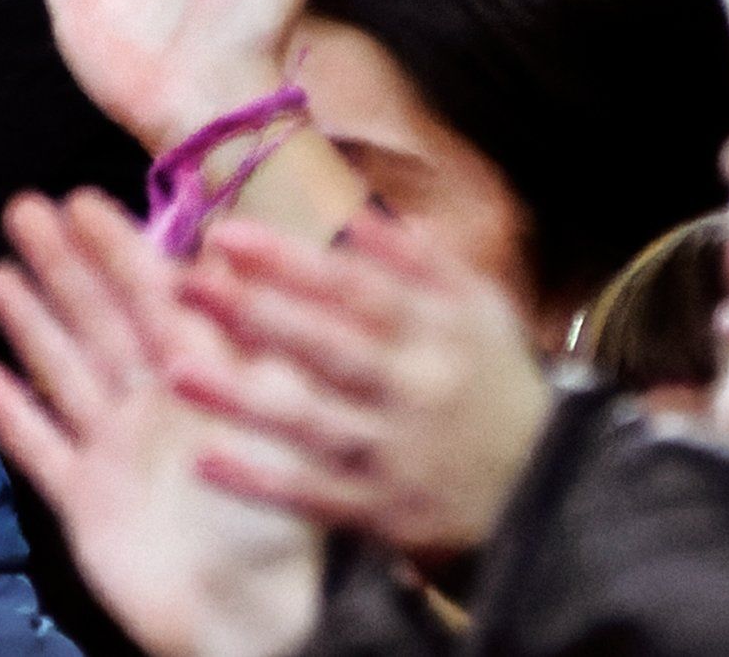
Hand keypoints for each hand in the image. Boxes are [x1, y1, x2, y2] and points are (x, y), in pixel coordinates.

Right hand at [0, 190, 321, 656]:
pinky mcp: (86, 503)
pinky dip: (11, 415)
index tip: (83, 198)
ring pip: (65, 372)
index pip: (154, 297)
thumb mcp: (273, 416)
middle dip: (64, 267)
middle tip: (25, 208)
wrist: (258, 623)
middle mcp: (155, 409)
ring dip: (32, 323)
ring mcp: (117, 454)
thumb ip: (245, 334)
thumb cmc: (284, 525)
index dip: (118, 247)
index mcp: (205, 384)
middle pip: (100, 323)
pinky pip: (40, 449)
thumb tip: (230, 252)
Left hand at [171, 211, 553, 560]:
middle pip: (328, 349)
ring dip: (244, 400)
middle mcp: (416, 391)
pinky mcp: (386, 513)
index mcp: (436, 333)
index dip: (290, 262)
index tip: (225, 235)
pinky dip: (263, 483)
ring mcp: (398, 456)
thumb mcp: (480, 314)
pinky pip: (317, 498)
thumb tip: (357, 214)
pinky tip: (206, 462)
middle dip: (256, 315)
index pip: (355, 290)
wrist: (555, 496)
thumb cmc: (498, 389)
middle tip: (184, 283)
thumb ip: (420, 261)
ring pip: (314, 425)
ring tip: (174, 370)